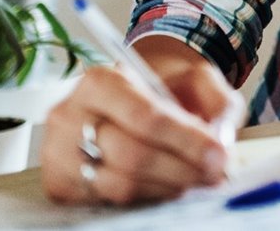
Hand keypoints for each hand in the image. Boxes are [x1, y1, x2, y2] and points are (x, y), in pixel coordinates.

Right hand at [41, 52, 244, 204]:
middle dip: (180, 168)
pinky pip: (105, 201)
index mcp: (100, 81)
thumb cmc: (163, 86)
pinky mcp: (59, 183)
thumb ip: (218, 100)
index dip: (185, 139)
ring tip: (196, 181)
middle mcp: (69, 115)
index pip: (145, 116)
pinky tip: (168, 187)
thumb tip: (222, 138)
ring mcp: (58, 152)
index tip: (219, 154)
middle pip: (132, 154)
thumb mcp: (196, 78)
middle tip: (214, 174)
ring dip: (167, 187)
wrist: (130, 94)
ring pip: (119, 184)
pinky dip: (145, 198)